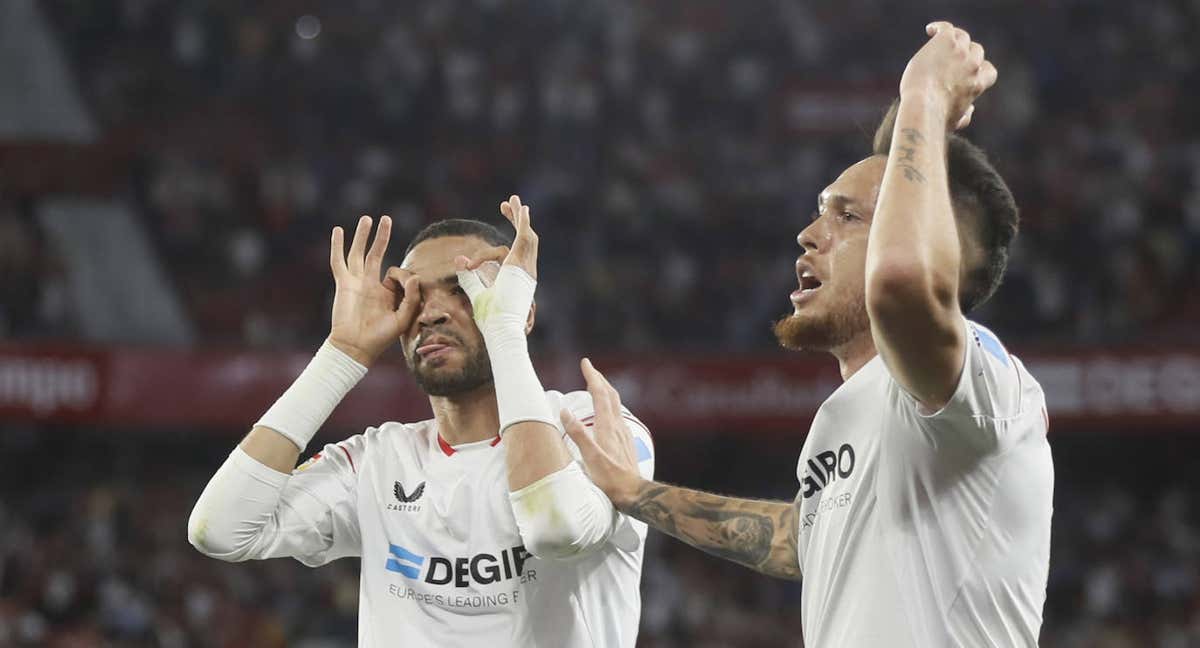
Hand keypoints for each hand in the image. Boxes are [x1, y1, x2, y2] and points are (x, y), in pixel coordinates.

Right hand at [328, 215, 420, 365]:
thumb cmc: (379, 338)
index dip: (405, 276)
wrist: (355, 348)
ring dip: (362, 235)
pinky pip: (339, 261)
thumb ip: (411, 298)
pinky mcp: (344, 284)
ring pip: (358, 253)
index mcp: (385, 292)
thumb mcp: (402, 318)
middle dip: (381, 236)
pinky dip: (337, 246)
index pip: (395, 273)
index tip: (411, 286)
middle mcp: (370, 284)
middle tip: (386, 218)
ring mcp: (355, 282)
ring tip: (367, 218)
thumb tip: (417, 277)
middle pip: (376, 253)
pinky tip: (338, 231)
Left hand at [455, 195, 538, 332]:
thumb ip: (470, 276)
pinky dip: (523, 224)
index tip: (465, 264)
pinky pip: (525, 240)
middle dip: (516, 221)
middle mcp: (525, 272)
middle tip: (506, 204)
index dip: (482, 256)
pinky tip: (521, 209)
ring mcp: (526, 268)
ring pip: (526, 237)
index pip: (503, 255)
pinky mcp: (522, 266)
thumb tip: (458, 260)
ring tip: (512, 201)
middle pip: (524, 240)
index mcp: (517, 278)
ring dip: (519, 218)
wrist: (502, 329)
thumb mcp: (478, 293)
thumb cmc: (493, 319)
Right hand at [560, 359, 644, 508]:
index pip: (600, 394)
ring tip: (596, 385)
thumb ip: (578, 434)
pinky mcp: (625, 442)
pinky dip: (609, 405)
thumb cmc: (611, 479)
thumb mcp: (590, 457)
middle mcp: (617, 426)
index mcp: (607, 426)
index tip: (585, 362)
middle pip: (611, 395)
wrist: (634, 494)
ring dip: (605, 391)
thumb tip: (565, 411)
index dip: (592, 376)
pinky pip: (617, 416)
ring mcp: (623, 434)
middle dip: (599, 379)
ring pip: (616, 404)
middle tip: (589, 368)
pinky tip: (607, 413)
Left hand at [898, 21, 996, 130]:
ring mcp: (960, 52)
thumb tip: (970, 110)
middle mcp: (973, 66)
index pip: (988, 71)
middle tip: (950, 56)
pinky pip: (947, 28)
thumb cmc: (935, 118)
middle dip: (965, 54)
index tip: (968, 72)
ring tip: (939, 42)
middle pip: (976, 51)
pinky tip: (930, 31)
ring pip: (963, 37)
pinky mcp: (946, 41)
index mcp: (977, 84)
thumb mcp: (956, 121)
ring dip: (954, 39)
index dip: (979, 70)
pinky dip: (939, 28)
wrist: (924, 105)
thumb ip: (965, 115)